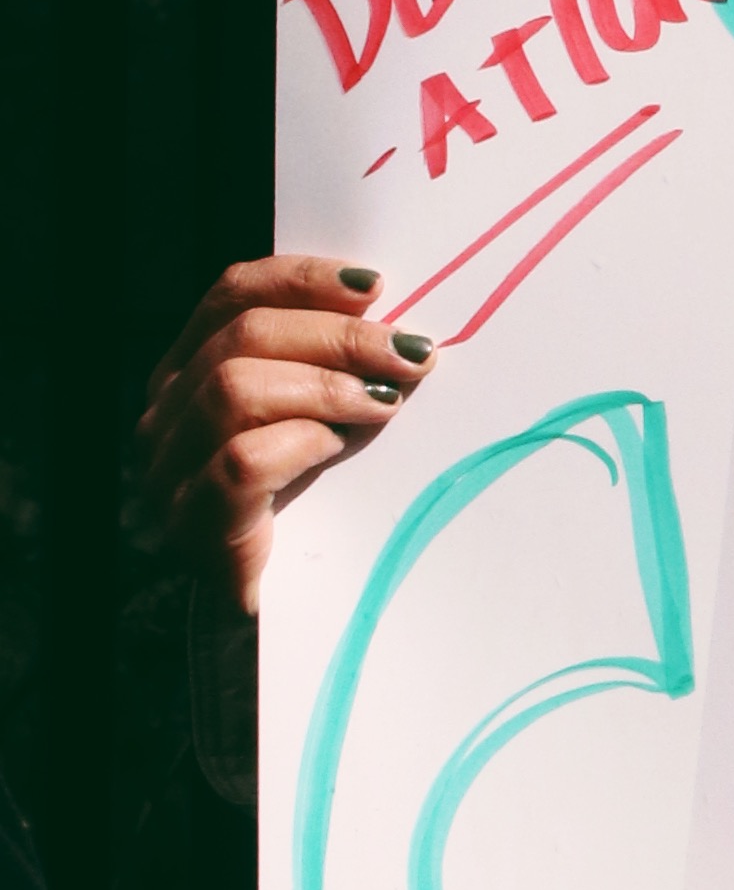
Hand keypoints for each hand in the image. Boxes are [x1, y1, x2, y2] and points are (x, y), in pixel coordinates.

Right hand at [132, 256, 435, 603]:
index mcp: (187, 372)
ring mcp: (169, 469)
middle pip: (241, 337)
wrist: (285, 609)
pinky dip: (299, 443)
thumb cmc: (310, 503)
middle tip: (410, 354)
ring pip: (234, 389)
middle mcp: (165, 414)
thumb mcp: (314, 418)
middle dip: (338, 337)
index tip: (376, 286)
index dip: (302, 280)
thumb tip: (397, 319)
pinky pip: (241, 461)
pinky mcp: (194, 522)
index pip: (230, 295)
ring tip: (385, 404)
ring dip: (325, 386)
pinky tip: (337, 448)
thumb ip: (323, 365)